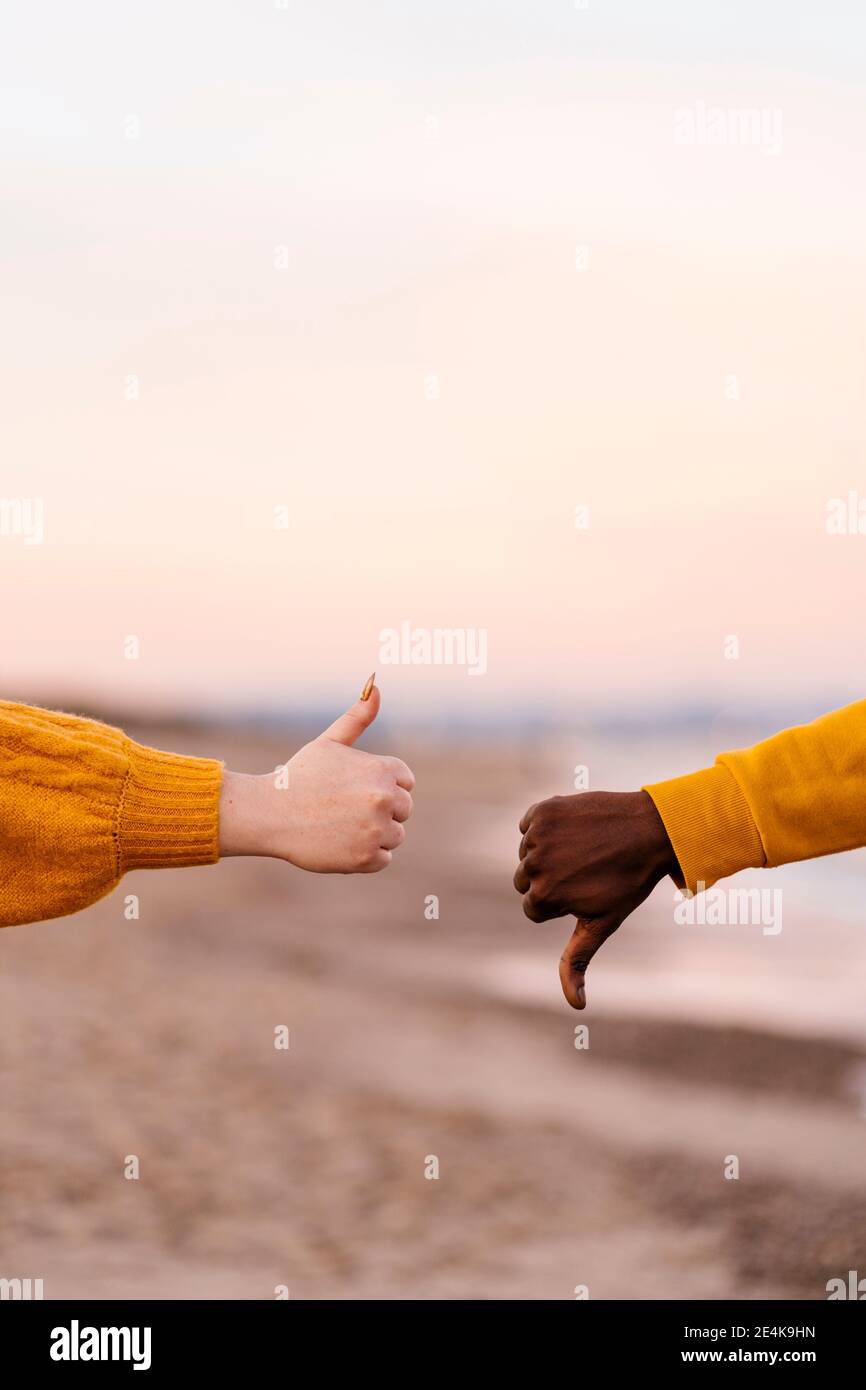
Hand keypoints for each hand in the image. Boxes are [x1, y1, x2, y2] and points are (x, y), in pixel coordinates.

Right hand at [219, 680, 413, 871]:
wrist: (269, 814)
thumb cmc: (299, 777)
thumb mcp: (329, 743)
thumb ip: (357, 718)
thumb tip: (375, 685)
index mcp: (381, 769)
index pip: (406, 782)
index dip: (382, 786)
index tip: (356, 789)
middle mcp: (384, 798)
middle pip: (404, 810)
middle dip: (380, 811)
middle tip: (345, 810)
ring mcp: (375, 830)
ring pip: (395, 836)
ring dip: (374, 834)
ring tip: (341, 826)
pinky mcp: (365, 858)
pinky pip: (383, 859)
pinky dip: (364, 856)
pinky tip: (340, 843)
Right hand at [513, 791, 677, 1008]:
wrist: (651, 831)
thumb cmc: (628, 883)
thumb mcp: (601, 924)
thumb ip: (576, 961)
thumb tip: (576, 1006)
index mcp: (543, 897)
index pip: (533, 908)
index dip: (560, 902)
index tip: (586, 892)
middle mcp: (534, 866)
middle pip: (525, 881)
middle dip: (550, 878)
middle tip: (586, 870)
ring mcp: (538, 836)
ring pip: (527, 852)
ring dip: (548, 852)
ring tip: (583, 850)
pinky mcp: (543, 810)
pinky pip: (529, 825)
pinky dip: (545, 827)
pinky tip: (575, 830)